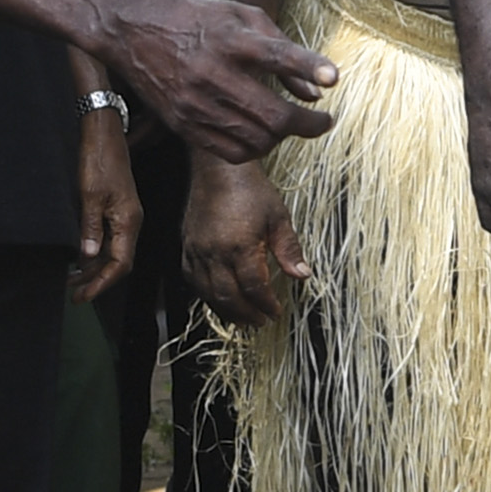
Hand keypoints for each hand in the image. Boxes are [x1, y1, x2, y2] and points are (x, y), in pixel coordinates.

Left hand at [73, 101, 138, 301]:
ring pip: (112, 252)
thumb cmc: (99, 159)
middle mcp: (130, 222)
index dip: (102, 283)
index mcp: (128, 221)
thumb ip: (90, 228)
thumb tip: (88, 256)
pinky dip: (94, 251)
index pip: (120, 264)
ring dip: (93, 267)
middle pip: (117, 262)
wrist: (104, 133)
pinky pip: (108, 238)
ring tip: (70, 278)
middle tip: (72, 292)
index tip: (83, 295)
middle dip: (95, 279)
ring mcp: (124, 215)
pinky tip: (79, 255)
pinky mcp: (117, 209)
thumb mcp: (90, 195)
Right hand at [89, 0, 335, 161]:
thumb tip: (317, 93)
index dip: (310, 67)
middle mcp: (210, 73)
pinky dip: (256, 149)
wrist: (131, 26)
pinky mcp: (182, 124)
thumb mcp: (243, 16)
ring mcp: (194, 103)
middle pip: (273, 115)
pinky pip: (232, 153)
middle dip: (308, 125)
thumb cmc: (197, 17)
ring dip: (283, 138)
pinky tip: (262, 135)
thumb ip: (285, 50)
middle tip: (323, 121)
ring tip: (289, 125)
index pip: (277, 55)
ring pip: (257, 140)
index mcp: (228, 39)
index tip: (333, 80)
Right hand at [181, 154, 307, 322]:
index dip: (266, 304)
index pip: (254, 287)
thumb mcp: (279, 217)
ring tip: (242, 318)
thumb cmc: (249, 189)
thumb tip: (303, 274)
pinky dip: (206, 294)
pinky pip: (192, 279)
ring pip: (208, 292)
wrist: (218, 169)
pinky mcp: (187, 246)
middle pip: (229, 296)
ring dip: (226, 310)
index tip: (276, 311)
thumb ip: (289, 249)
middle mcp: (214, 251)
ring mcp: (197, 250)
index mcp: (240, 245)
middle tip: (260, 322)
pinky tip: (219, 298)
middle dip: (246, 314)